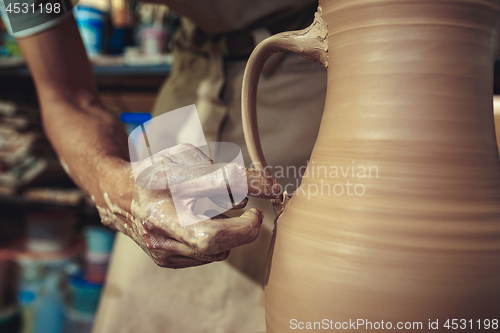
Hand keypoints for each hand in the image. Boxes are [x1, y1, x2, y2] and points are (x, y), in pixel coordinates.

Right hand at [96, 144, 279, 267]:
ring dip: (229, 233)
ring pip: (215, 251)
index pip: (214, 201)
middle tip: (253, 214)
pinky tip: (201, 223)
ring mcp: (161, 248)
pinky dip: (216, 241)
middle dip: (243, 229)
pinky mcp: (166, 261)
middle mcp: (158, 225)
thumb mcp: (187, 158)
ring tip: (215, 211)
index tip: (267, 194)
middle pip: (212, 240)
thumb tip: (269, 187)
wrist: (121, 196)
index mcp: (162, 192)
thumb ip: (226, 172)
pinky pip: (207, 256)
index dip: (246, 200)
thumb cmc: (158, 171)